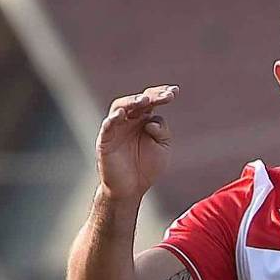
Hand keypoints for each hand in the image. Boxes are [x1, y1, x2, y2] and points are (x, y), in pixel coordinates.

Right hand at [94, 85, 177, 203]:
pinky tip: (123, 114)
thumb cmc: (147, 167)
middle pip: (137, 101)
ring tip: (145, 100)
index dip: (161, 94)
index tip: (174, 91)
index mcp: (143, 119)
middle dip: (151, 96)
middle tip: (164, 96)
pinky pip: (107, 126)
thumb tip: (151, 121)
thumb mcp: (162, 147)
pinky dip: (114, 119)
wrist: (131, 189)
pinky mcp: (105, 140)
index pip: (151, 101)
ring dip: (132, 102)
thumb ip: (162, 131)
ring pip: (121, 108)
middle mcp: (129, 120)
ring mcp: (116, 128)